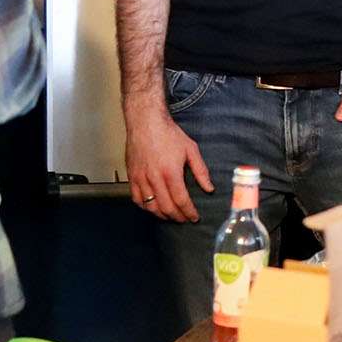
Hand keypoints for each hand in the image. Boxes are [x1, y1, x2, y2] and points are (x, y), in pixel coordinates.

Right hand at [123, 96, 212, 220]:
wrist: (145, 122)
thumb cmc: (168, 133)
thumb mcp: (190, 149)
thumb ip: (201, 171)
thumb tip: (209, 188)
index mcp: (170, 172)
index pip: (181, 200)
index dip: (189, 212)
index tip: (194, 217)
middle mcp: (154, 178)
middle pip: (166, 207)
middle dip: (177, 217)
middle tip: (185, 219)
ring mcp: (141, 178)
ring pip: (150, 206)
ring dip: (162, 215)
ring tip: (171, 216)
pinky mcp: (132, 176)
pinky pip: (136, 199)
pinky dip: (146, 207)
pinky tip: (154, 208)